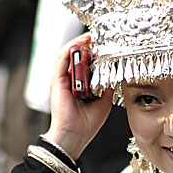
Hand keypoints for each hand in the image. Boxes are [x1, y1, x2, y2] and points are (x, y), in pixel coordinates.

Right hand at [44, 33, 113, 158]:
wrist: (74, 136)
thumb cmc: (86, 124)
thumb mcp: (104, 101)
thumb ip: (107, 86)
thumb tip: (115, 72)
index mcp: (80, 85)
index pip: (86, 63)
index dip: (94, 52)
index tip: (105, 44)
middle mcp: (70, 80)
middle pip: (77, 56)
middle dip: (88, 44)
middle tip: (100, 37)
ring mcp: (62, 80)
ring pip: (69, 54)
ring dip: (80, 43)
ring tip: (91, 36)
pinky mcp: (57, 81)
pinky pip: (62, 60)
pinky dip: (71, 49)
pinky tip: (80, 43)